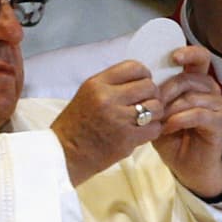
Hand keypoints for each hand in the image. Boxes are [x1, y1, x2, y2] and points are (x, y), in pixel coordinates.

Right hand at [51, 60, 162, 185]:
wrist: (65, 154)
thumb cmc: (76, 125)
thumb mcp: (87, 94)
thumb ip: (111, 85)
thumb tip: (141, 80)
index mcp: (97, 84)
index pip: (134, 67)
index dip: (144, 75)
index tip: (142, 85)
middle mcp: (108, 98)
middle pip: (149, 86)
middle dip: (152, 95)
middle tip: (146, 104)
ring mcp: (119, 119)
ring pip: (156, 107)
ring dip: (155, 113)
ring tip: (146, 119)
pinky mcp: (127, 139)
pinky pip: (155, 128)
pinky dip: (153, 130)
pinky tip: (143, 132)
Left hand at [153, 46, 221, 197]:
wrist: (187, 165)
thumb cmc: (172, 137)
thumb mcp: (158, 113)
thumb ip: (154, 96)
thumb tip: (140, 80)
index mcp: (196, 81)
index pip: (198, 57)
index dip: (188, 52)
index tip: (173, 56)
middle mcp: (210, 89)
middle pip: (189, 78)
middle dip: (166, 90)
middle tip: (151, 104)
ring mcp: (217, 105)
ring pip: (192, 96)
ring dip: (171, 108)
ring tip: (158, 120)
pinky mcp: (219, 122)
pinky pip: (198, 114)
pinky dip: (179, 120)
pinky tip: (168, 128)